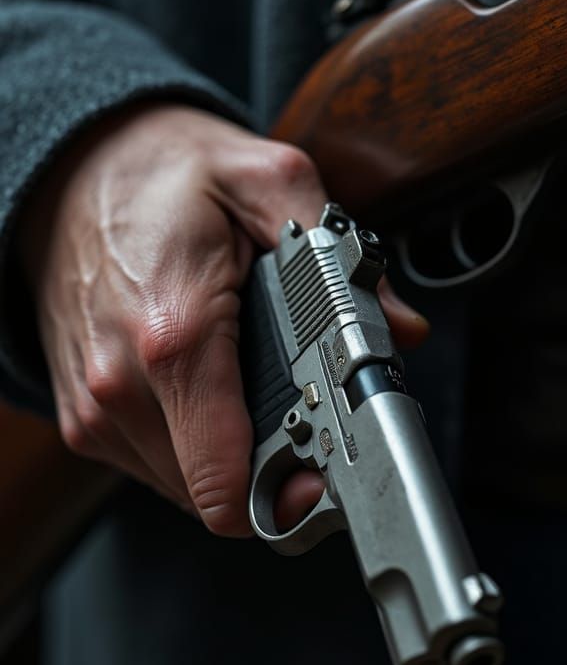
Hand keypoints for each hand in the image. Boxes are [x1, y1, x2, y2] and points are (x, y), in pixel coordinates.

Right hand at [19, 104, 427, 535]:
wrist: (72, 172)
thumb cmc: (159, 174)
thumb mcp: (266, 180)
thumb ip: (340, 256)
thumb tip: (397, 328)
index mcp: (174, 336)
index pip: (226, 483)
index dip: (290, 492)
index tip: (321, 472)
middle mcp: (121, 386)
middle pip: (215, 493)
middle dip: (267, 463)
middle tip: (294, 407)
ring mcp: (94, 408)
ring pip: (183, 486)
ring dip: (227, 453)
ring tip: (243, 384)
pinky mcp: (83, 416)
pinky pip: (152, 463)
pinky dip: (189, 439)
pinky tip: (203, 384)